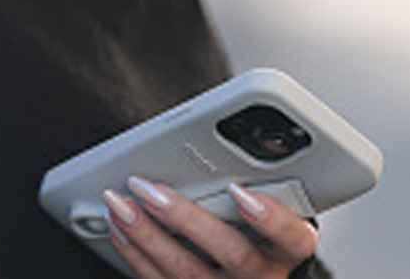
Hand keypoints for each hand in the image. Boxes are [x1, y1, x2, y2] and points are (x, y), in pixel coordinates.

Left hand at [102, 178, 318, 277]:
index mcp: (287, 250)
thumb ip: (259, 184)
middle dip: (185, 218)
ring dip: (145, 234)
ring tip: (118, 203)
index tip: (239, 190)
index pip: (292, 236)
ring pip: (185, 270)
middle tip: (149, 189)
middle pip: (231, 252)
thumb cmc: (258, 234)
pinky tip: (117, 227)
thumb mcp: (273, 211)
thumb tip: (213, 142)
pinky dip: (133, 252)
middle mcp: (261, 276)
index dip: (269, 216)